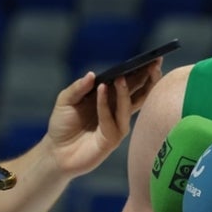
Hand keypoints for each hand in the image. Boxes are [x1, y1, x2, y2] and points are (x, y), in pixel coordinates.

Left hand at [44, 60, 162, 177]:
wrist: (56, 152)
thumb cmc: (63, 125)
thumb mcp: (65, 100)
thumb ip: (78, 87)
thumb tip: (92, 74)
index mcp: (113, 99)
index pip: (134, 84)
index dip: (144, 72)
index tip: (155, 59)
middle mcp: (119, 111)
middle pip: (141, 93)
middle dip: (148, 78)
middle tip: (154, 64)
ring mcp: (117, 125)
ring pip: (129, 106)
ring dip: (126, 90)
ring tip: (122, 77)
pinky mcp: (111, 139)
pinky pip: (110, 119)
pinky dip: (105, 104)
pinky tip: (102, 89)